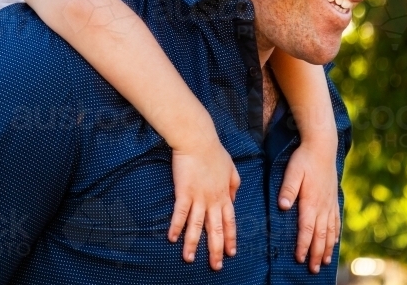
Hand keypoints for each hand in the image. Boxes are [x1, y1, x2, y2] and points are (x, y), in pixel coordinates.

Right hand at [167, 137, 240, 269]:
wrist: (198, 139)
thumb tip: (234, 199)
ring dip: (193, 244)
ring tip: (189, 260)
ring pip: (197, 226)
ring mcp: (198, 197)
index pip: (229, 221)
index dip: (230, 238)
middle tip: (216, 266)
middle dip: (216, 249)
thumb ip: (234, 185)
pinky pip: (180, 213)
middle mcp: (213, 200)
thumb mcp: (231, 168)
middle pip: (216, 229)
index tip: (231, 252)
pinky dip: (176, 226)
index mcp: (224, 195)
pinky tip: (172, 238)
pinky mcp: (184, 192)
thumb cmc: (214, 151)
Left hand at [278, 139, 339, 273]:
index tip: (300, 258)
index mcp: (311, 201)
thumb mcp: (292, 172)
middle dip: (316, 253)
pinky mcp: (334, 199)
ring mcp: (330, 203)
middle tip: (313, 269)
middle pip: (320, 235)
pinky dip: (335, 234)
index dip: (303, 245)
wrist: (323, 147)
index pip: (306, 229)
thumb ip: (288, 189)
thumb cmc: (304, 159)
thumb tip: (282, 206)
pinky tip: (334, 242)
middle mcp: (322, 206)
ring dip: (327, 247)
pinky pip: (336, 221)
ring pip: (330, 231)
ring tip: (324, 262)